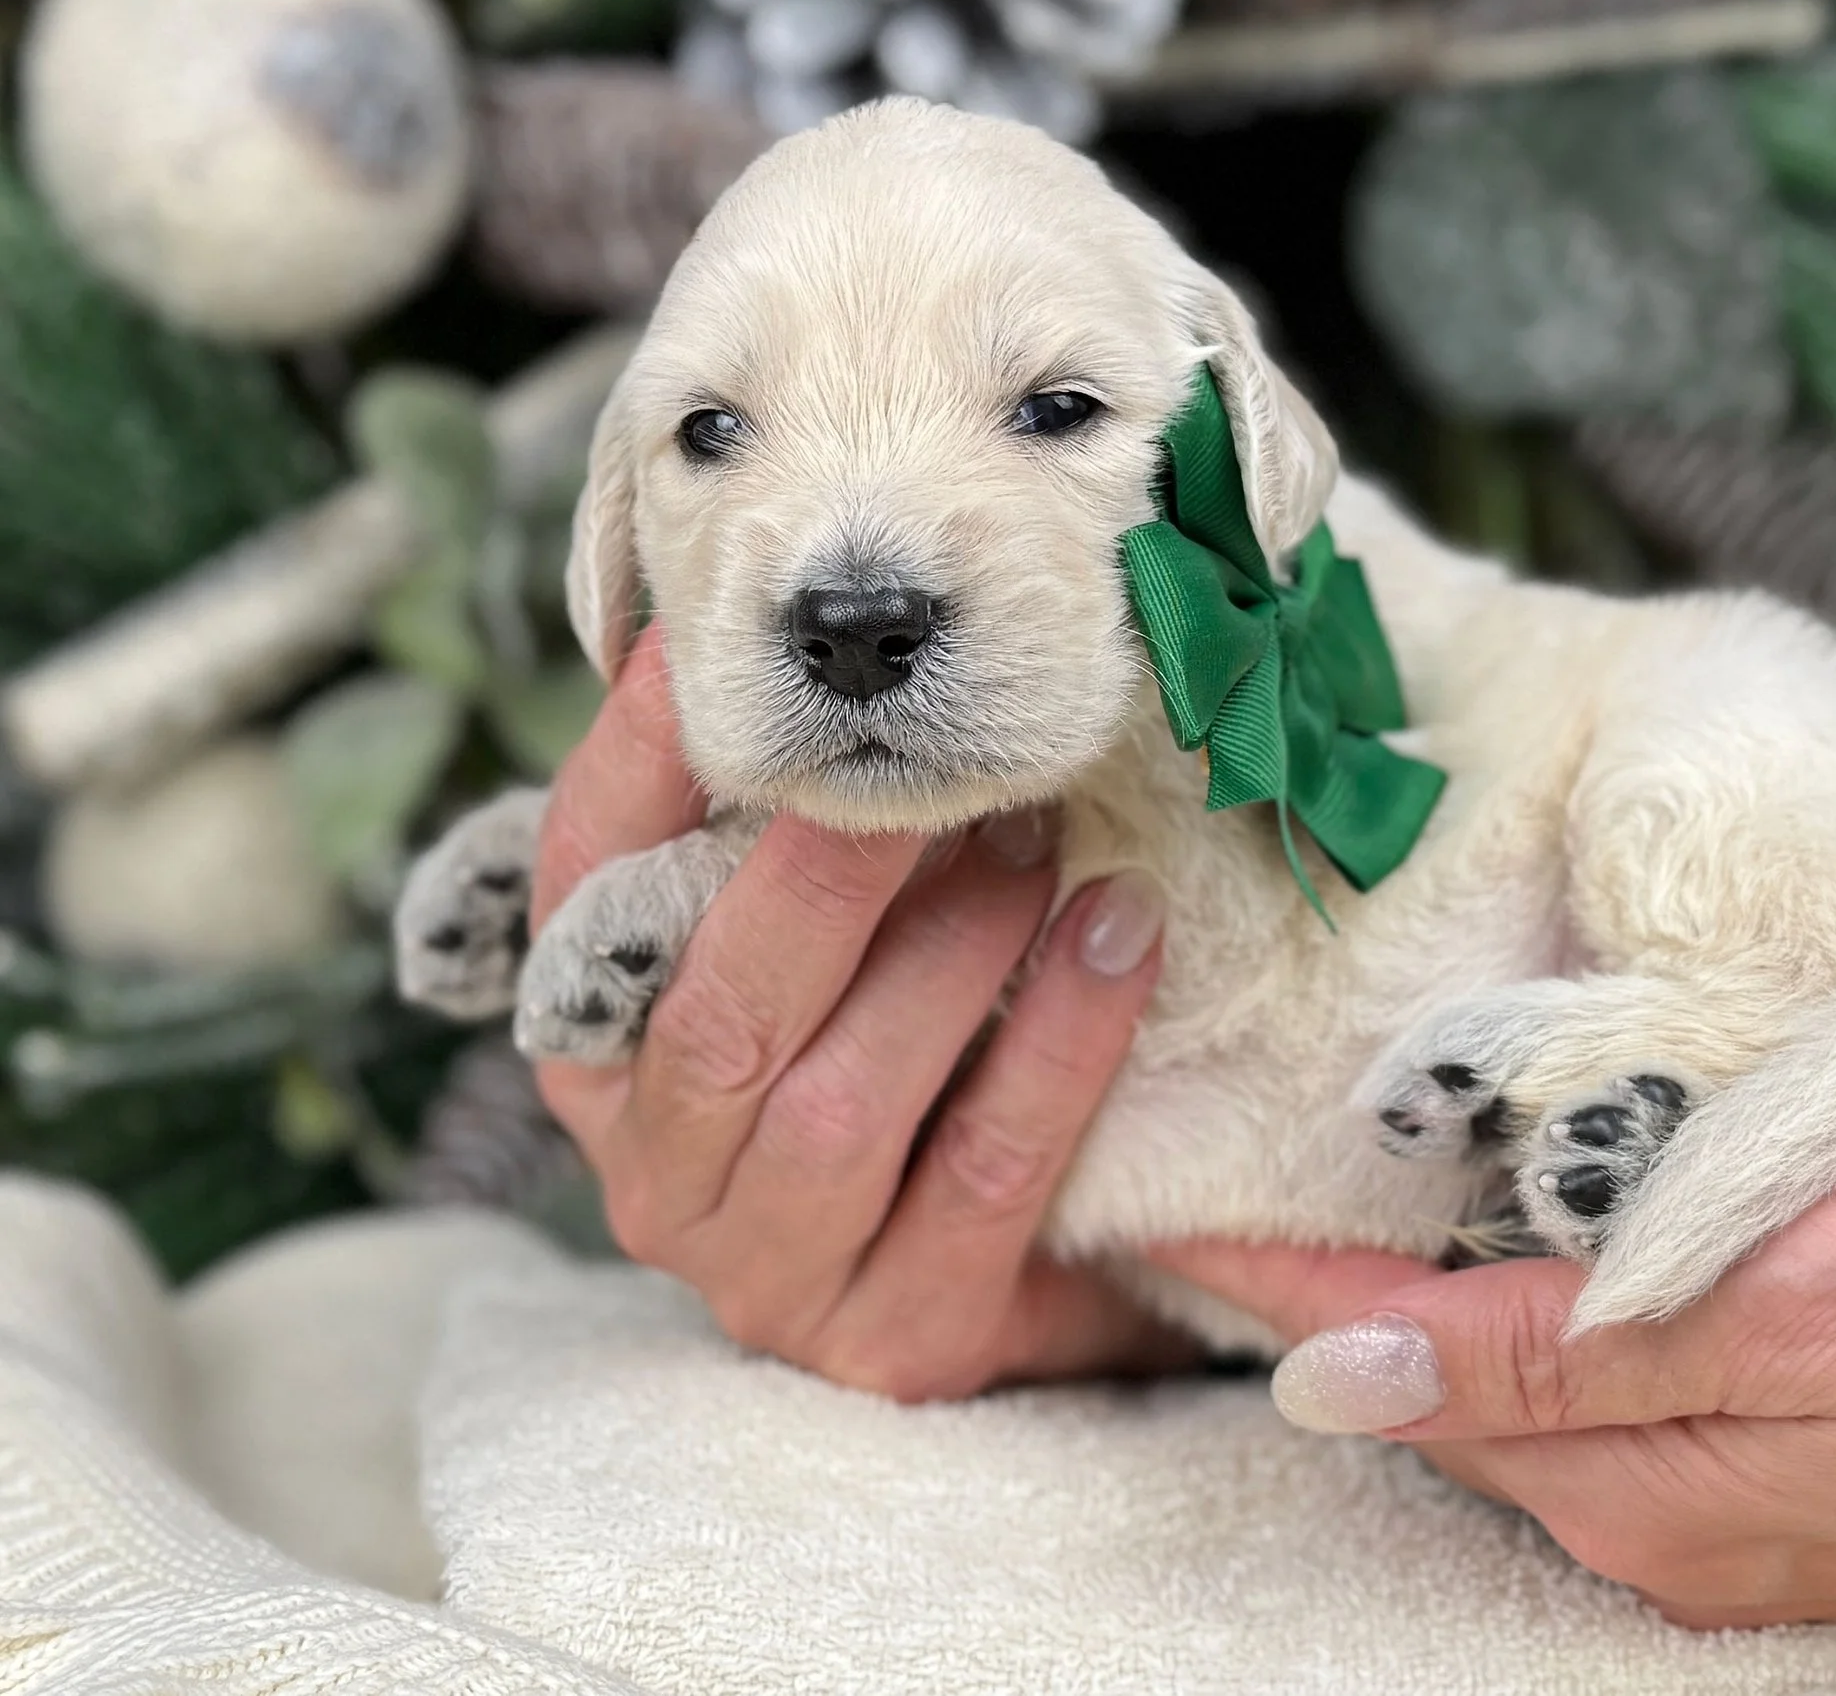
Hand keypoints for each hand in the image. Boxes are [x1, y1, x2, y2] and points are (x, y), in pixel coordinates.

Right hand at [532, 628, 1191, 1398]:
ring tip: (1042, 842)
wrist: (1012, 1280)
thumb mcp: (823, 939)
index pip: (584, 886)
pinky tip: (1122, 938)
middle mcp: (654, 1174)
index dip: (641, 760)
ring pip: (842, 1104)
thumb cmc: (897, 1058)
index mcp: (598, 1049)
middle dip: (827, 877)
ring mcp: (768, 1276)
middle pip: (719, 1014)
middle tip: (931, 768)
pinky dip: (1060, 1045)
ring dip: (953, 956)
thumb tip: (780, 623)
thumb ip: (778, 820)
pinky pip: (984, 1178)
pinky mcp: (898, 1342)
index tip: (707, 641)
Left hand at [1154, 1114, 1835, 1624]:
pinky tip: (1524, 1264)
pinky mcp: (1793, 1488)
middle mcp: (1663, 1523)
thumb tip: (1334, 1381)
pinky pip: (1615, 1414)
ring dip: (1434, 1314)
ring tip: (1349, 1200)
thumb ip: (1559, 1358)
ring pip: (1525, 1408)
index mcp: (1648, 1480)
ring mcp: (1730, 1520)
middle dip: (1337, 1298)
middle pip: (1446, 1401)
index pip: (1402, 1370)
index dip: (1277, 1282)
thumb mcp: (1800, 1297)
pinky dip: (1541, 1337)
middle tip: (1238, 1172)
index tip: (1158, 1210)